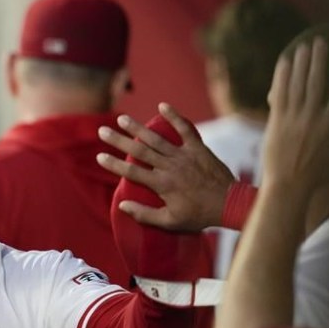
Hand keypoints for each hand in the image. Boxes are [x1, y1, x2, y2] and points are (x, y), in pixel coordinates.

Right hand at [97, 102, 235, 230]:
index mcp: (162, 184)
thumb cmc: (199, 216)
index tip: (99, 156)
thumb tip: (122, 206)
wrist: (229, 204)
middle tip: (102, 131)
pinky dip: (175, 116)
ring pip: (156, 138)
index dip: (114, 164)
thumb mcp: (171, 222)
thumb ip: (145, 215)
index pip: (132, 172)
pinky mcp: (198, 148)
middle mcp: (170, 166)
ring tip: (122, 119)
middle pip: (139, 150)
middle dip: (118, 140)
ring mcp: (184, 155)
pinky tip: (162, 105)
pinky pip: (185, 129)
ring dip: (138, 127)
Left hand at [262, 37, 328, 193]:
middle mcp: (313, 118)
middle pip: (316, 83)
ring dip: (300, 64)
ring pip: (297, 85)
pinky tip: (283, 63)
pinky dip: (282, 78)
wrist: (288, 188)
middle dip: (319, 61)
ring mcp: (293, 119)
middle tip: (320, 41)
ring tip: (303, 47)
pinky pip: (280, 95)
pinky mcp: (276, 122)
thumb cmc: (315, 179)